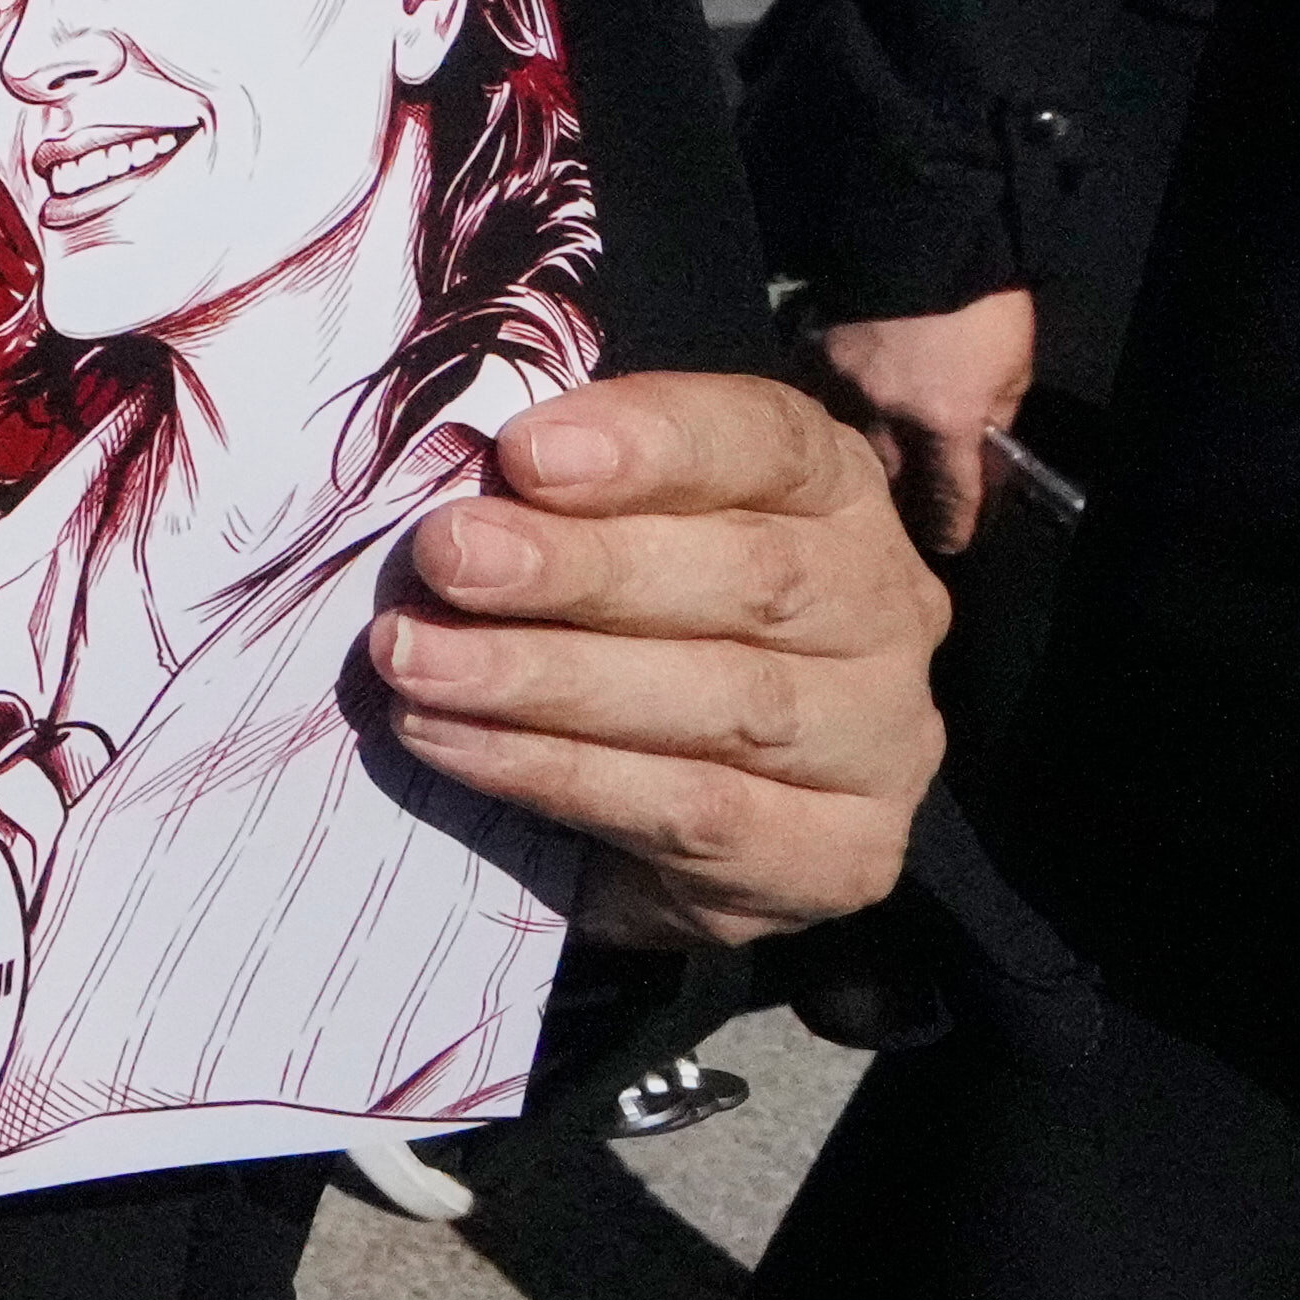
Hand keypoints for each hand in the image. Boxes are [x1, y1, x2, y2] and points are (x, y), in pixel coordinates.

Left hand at [368, 367, 947, 947]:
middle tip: (447, 558)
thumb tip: (447, 465)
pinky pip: (696, 812)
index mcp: (833, 491)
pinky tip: (453, 743)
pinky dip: (558, 774)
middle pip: (751, 577)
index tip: (523, 452)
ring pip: (725, 703)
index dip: (650, 442)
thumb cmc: (615, 632)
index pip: (768, 442)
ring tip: (417, 661)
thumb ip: (554, 494)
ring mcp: (880, 740)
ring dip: (548, 678)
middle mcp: (883, 609)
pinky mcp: (841, 857)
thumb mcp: (599, 532)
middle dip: (580, 568)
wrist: (653, 823)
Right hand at [810, 291, 1039, 560]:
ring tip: (871, 462)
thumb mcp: (1013, 370)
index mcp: (944, 418)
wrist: (929, 232)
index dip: (955, 525)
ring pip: (843, 445)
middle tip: (911, 505)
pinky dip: (832, 411)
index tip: (952, 540)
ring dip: (861, 456)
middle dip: (902, 498)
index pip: (949, 497)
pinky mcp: (811, 354)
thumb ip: (994, 423)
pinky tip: (840, 411)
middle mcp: (885, 412)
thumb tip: (979, 462)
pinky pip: (819, 400)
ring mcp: (840, 383)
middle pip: (887, 482)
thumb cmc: (983, 302)